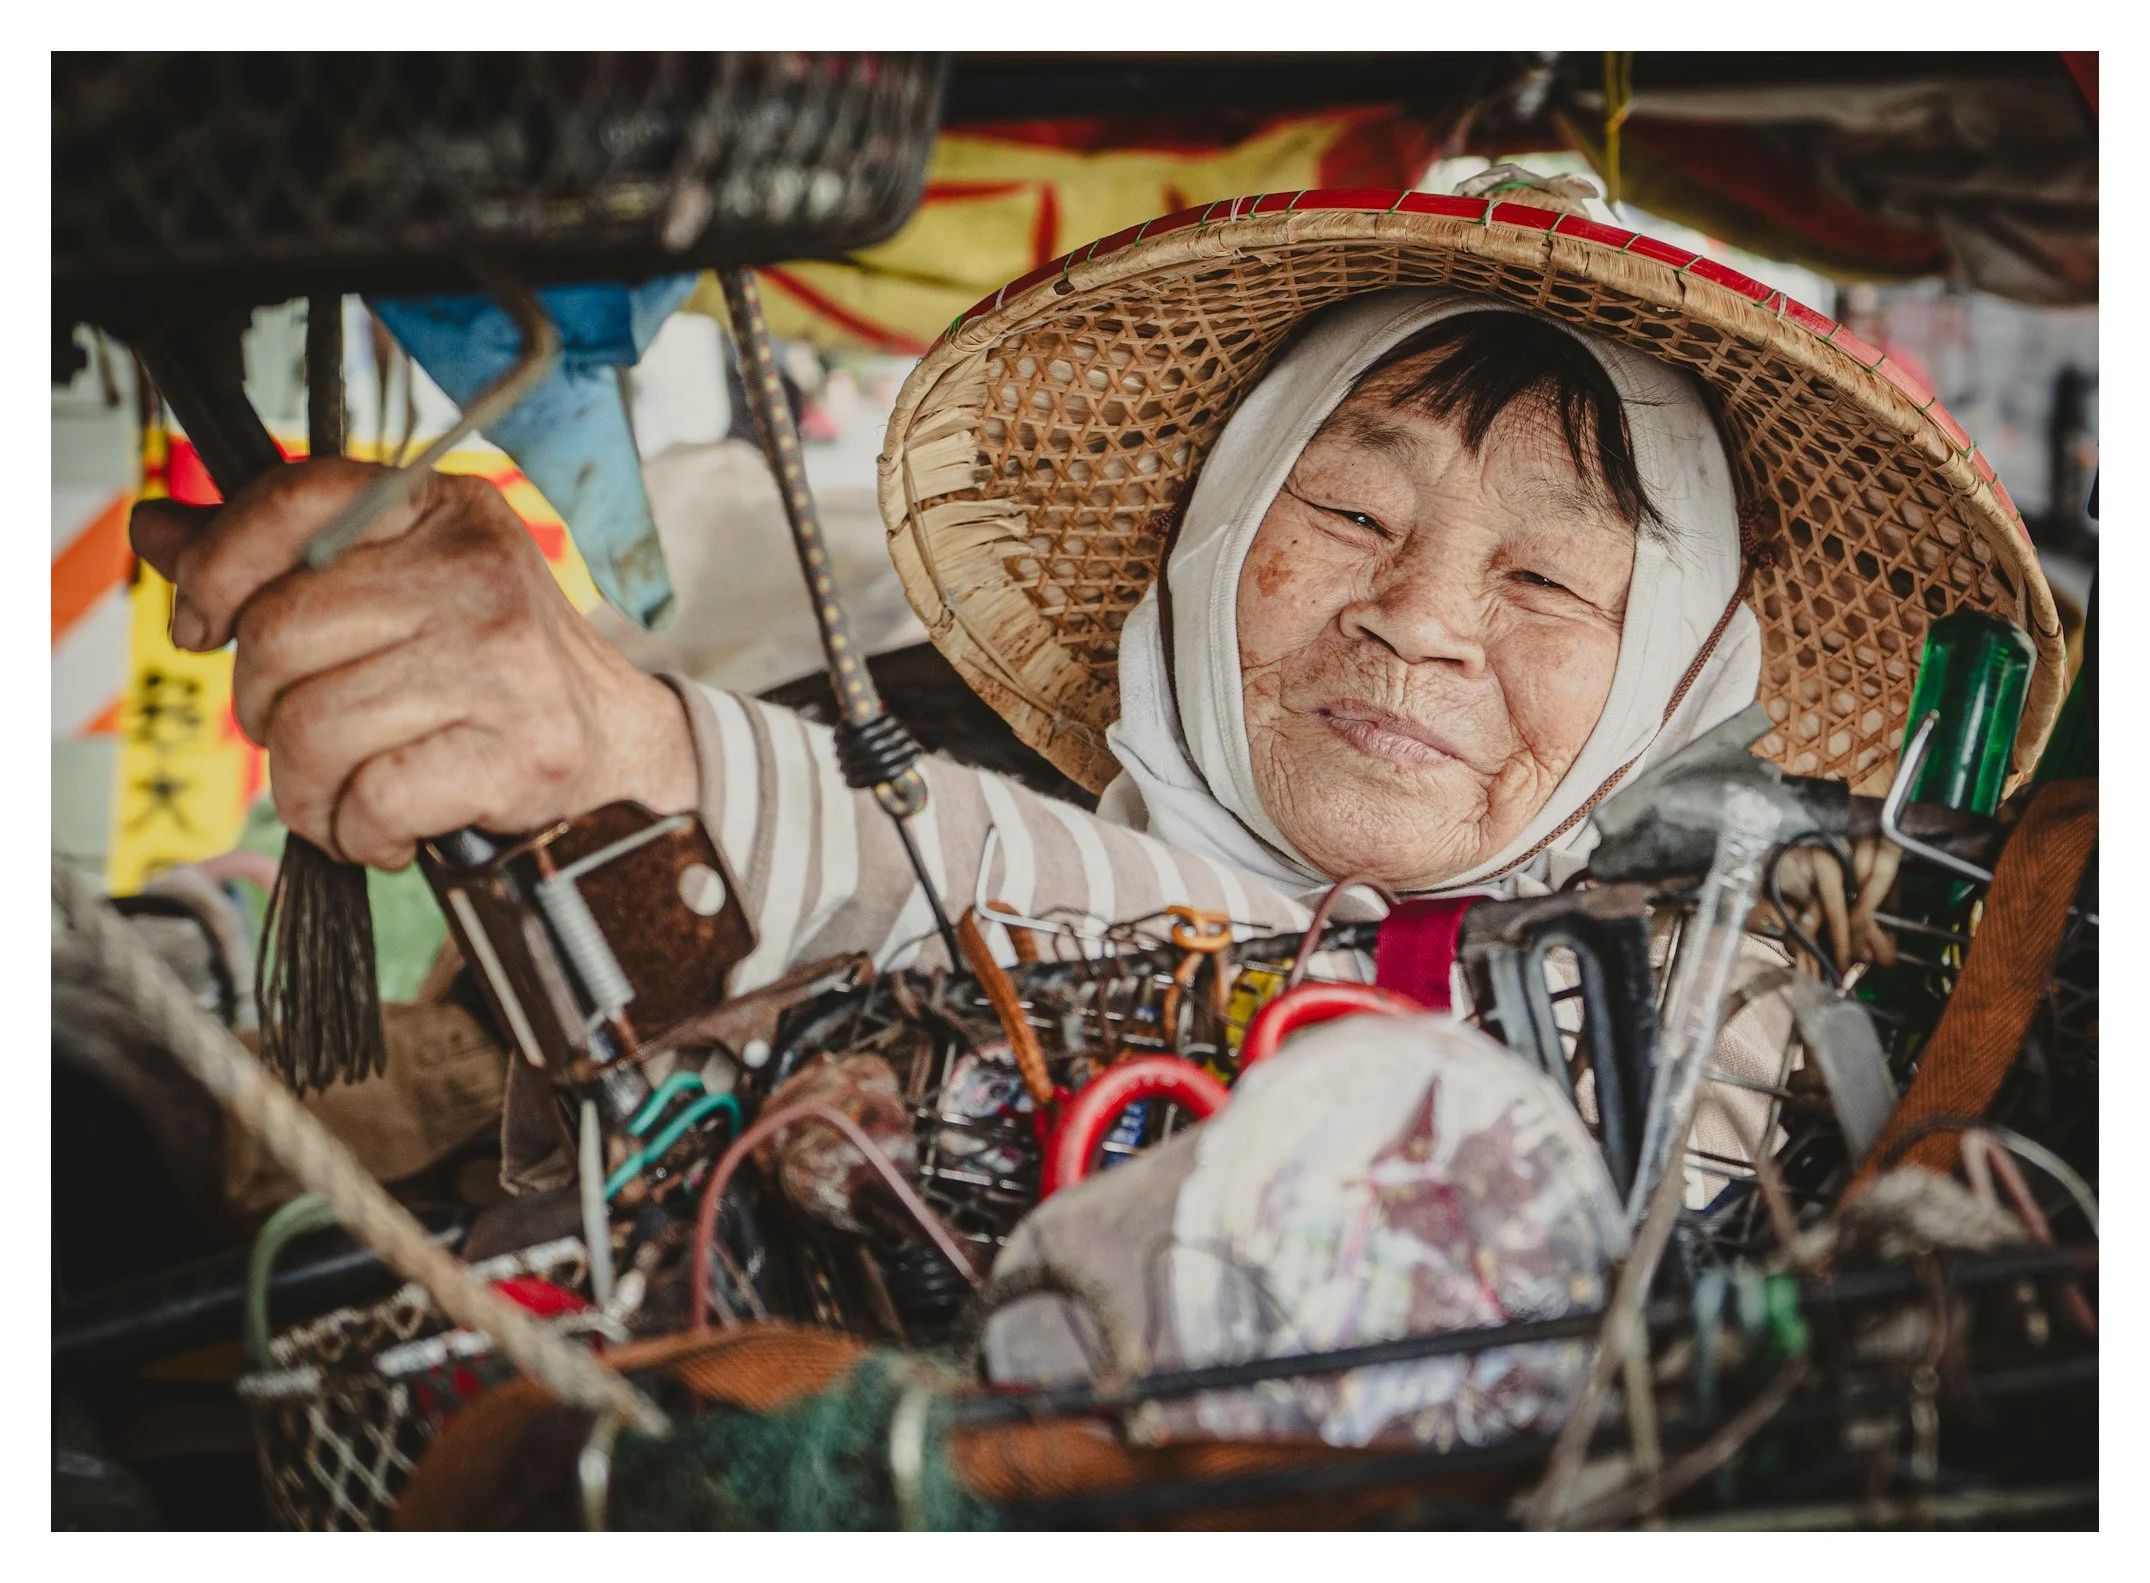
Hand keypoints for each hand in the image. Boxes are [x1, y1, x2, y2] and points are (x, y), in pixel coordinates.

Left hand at [130, 459, 698, 869]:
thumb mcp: (402, 589)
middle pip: (280, 637)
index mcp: (447, 512)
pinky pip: (370, 800)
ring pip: (312, 730)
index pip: (297, 505)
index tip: (206, 627)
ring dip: (309, 789)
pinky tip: (391, 828)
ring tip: (348, 793)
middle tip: (310, 736)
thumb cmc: (494, 674)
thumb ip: (284, 561)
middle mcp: (478, 575)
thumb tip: (158, 529)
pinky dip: (360, 833)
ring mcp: (502, 663)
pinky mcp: (517, 752)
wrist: (624, 756)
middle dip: (266, 708)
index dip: (220, 568)